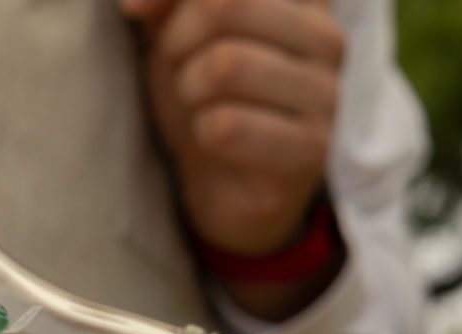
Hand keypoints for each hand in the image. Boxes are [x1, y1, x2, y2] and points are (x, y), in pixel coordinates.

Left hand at [122, 0, 346, 317]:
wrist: (225, 187)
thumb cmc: (205, 98)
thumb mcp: (176, 34)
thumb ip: (165, 2)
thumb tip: (134, 2)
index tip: (142, 13)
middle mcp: (327, 38)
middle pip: (224, 5)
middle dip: (177, 41)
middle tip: (180, 70)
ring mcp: (327, 96)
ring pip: (224, 65)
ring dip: (188, 90)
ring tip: (199, 107)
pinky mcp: (312, 151)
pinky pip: (225, 126)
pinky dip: (200, 134)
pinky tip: (215, 142)